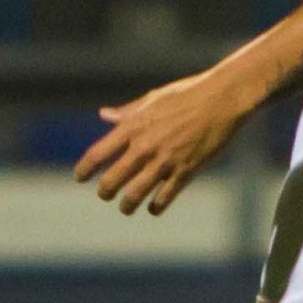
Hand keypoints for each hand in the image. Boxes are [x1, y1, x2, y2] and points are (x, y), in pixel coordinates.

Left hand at [75, 67, 254, 215]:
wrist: (223, 99)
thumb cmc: (187, 94)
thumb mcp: (153, 98)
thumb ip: (127, 112)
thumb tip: (104, 115)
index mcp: (133, 126)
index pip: (97, 154)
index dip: (84, 169)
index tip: (79, 178)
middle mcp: (145, 146)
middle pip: (112, 179)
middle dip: (105, 192)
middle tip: (105, 194)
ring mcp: (165, 160)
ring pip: (135, 194)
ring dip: (126, 205)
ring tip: (126, 207)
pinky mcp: (186, 171)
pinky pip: (164, 198)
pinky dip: (155, 207)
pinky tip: (154, 207)